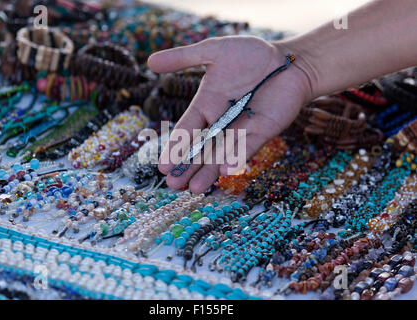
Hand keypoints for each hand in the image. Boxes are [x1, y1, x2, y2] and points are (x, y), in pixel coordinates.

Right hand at [148, 36, 312, 192]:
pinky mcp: (263, 131)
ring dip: (208, 171)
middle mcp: (221, 121)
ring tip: (195, 189)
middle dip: (188, 167)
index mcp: (206, 104)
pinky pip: (248, 146)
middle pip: (201, 148)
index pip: (186, 129)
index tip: (162, 166)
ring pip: (222, 153)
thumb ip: (183, 58)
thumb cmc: (252, 54)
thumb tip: (149, 62)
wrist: (289, 60)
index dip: (174, 147)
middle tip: (174, 185)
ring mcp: (242, 129)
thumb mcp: (213, 51)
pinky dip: (237, 157)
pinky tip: (224, 170)